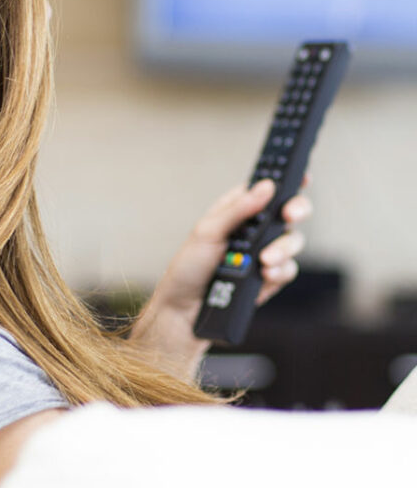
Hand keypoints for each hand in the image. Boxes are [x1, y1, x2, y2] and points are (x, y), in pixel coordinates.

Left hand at [129, 177, 311, 381]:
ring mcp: (264, 253)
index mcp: (238, 210)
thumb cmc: (189, 268)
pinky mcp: (270, 277)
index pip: (267, 189)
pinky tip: (265, 275)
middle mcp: (255, 229)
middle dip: (296, 209)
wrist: (186, 312)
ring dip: (284, 248)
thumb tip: (265, 187)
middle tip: (289, 214)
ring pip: (293, 241)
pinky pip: (288, 269)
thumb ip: (238, 209)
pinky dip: (279, 271)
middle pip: (290, 211)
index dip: (287, 179)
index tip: (301, 175)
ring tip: (264, 259)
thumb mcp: (207, 232)